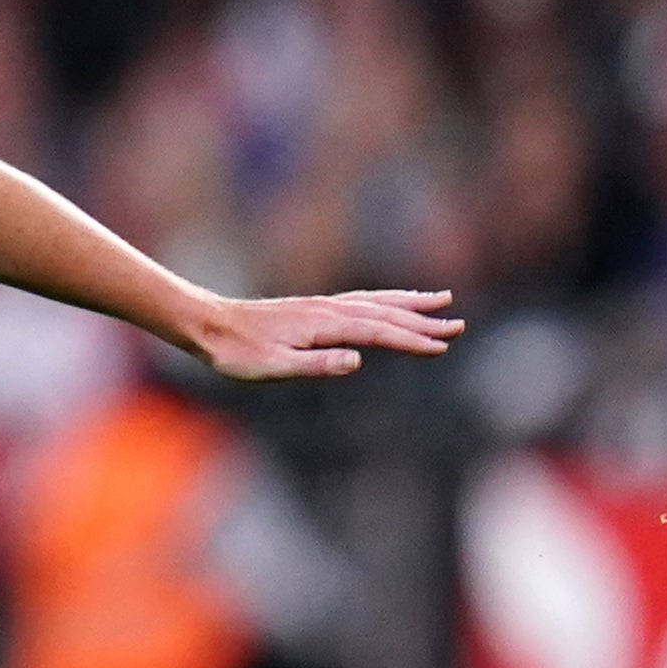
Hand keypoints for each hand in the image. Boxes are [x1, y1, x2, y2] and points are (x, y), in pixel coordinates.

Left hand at [186, 287, 460, 382]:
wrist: (206, 325)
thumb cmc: (236, 353)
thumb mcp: (273, 367)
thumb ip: (316, 364)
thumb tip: (357, 360)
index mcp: (322, 325)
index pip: (377, 332)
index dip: (411, 339)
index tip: (441, 346)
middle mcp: (327, 310)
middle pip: (384, 313)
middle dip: (422, 320)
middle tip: (459, 326)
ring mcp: (321, 307)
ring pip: (375, 302)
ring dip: (409, 303)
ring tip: (441, 300)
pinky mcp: (313, 309)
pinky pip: (360, 301)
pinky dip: (384, 300)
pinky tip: (390, 304)